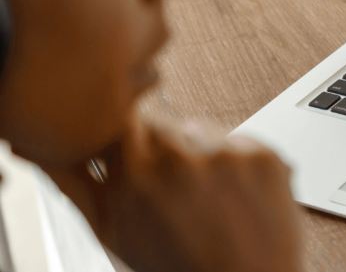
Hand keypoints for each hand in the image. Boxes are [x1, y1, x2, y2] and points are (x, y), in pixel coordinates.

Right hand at [44, 117, 303, 271]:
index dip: (130, 137)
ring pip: (205, 130)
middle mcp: (182, 157)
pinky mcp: (265, 157)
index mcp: (137, 172)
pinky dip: (239, 164)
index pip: (124, 119)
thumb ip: (78, 183)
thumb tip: (48, 148)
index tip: (137, 154)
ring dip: (203, 153)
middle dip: (166, 149)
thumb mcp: (114, 232)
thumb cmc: (178, 268)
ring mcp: (229, 155)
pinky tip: (236, 199)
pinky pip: (243, 142)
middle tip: (176, 191)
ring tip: (208, 200)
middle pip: (166, 123)